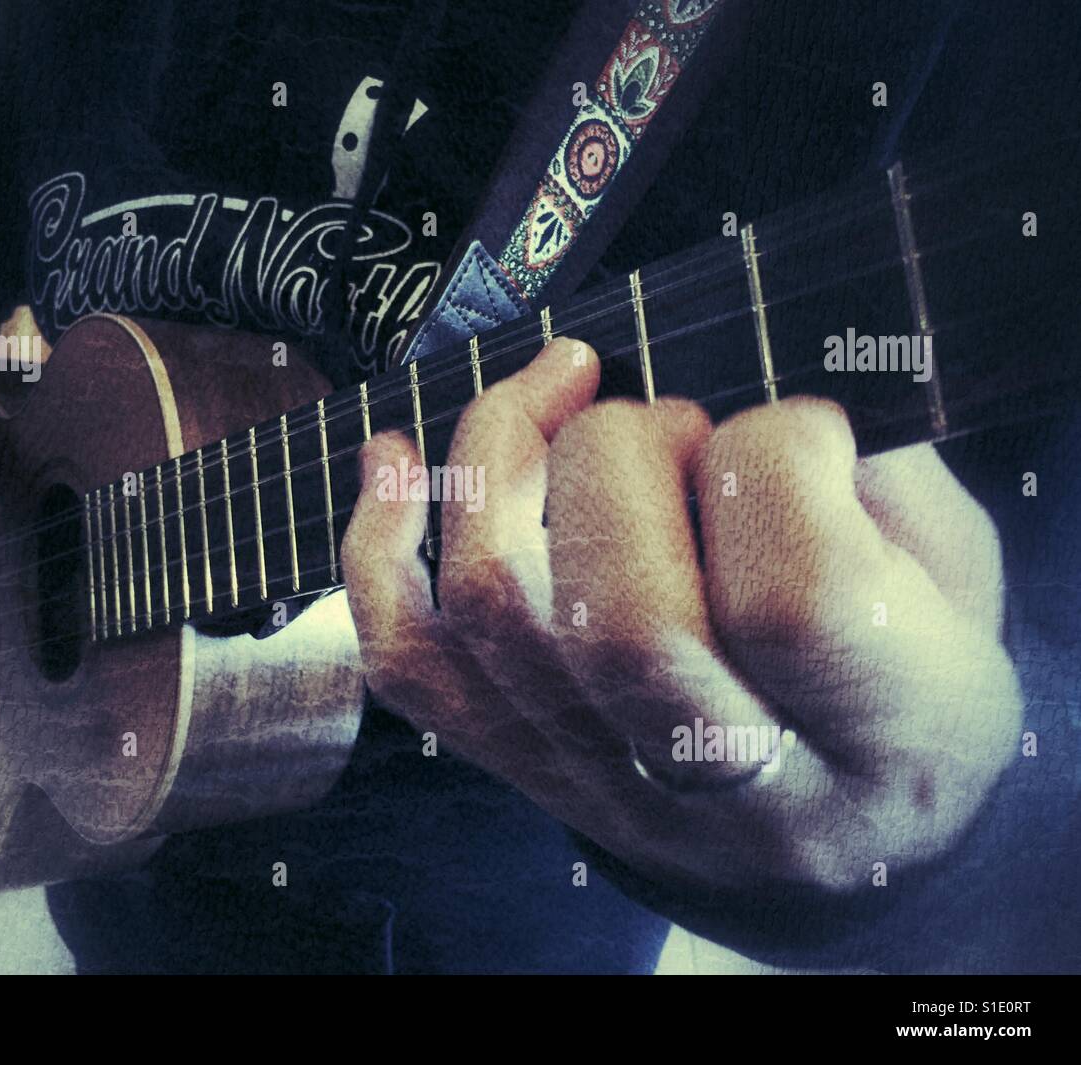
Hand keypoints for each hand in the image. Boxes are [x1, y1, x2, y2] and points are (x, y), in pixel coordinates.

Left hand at [342, 338, 1021, 892]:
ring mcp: (598, 775)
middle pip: (617, 616)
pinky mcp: (513, 757)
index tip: (789, 425)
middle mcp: (727, 781)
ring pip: (496, 613)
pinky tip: (397, 459)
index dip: (774, 460)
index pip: (790, 596)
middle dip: (619, 456)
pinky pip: (411, 663)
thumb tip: (750, 385)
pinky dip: (376, 549)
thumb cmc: (904, 695)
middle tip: (665, 419)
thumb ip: (876, 484)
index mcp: (881, 734)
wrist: (829, 847)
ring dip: (500, 458)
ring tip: (554, 389)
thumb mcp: (957, 588)